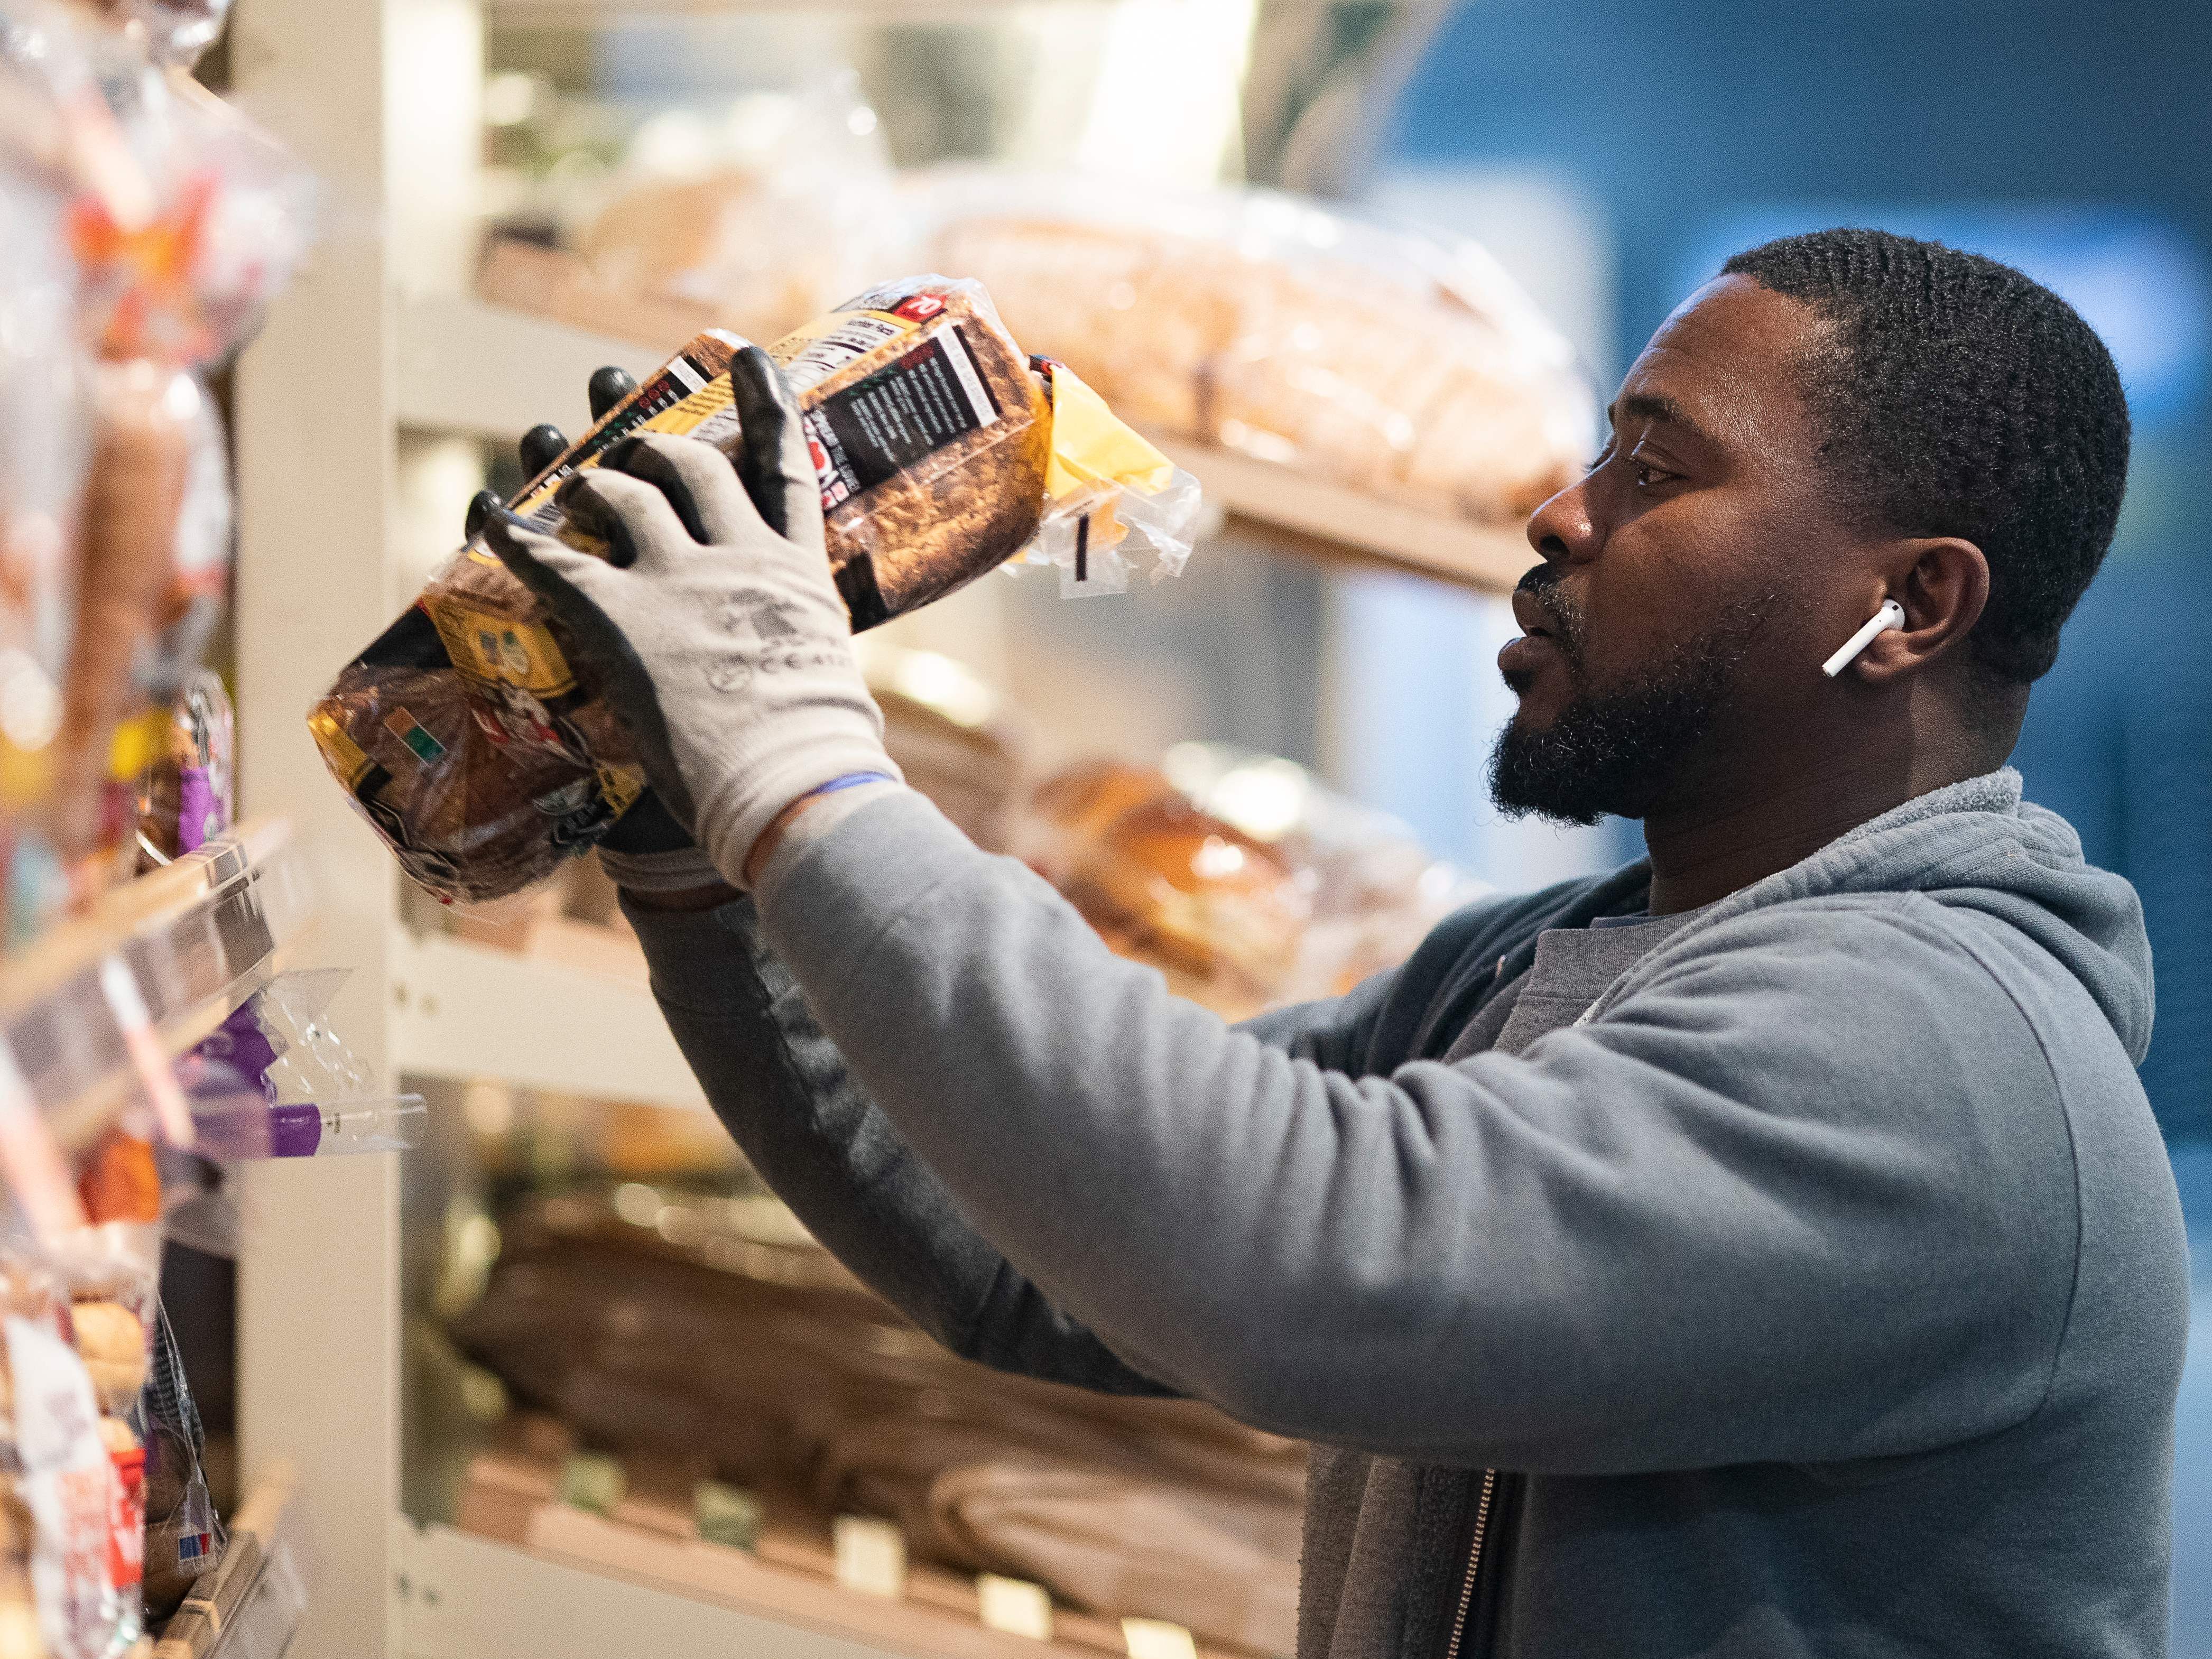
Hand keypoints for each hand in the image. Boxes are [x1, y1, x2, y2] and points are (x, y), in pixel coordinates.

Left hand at [481, 347, 898, 888]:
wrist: (795, 788)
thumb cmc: (823, 758)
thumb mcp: (830, 680)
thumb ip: (804, 652)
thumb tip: (816, 680)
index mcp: (798, 572)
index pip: (786, 465)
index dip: (765, 403)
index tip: (747, 357)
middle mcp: (741, 557)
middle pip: (692, 468)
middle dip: (652, 449)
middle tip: (627, 453)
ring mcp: (681, 581)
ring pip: (623, 496)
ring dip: (587, 479)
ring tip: (568, 482)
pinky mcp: (625, 619)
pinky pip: (554, 559)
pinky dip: (515, 535)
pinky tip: (490, 518)